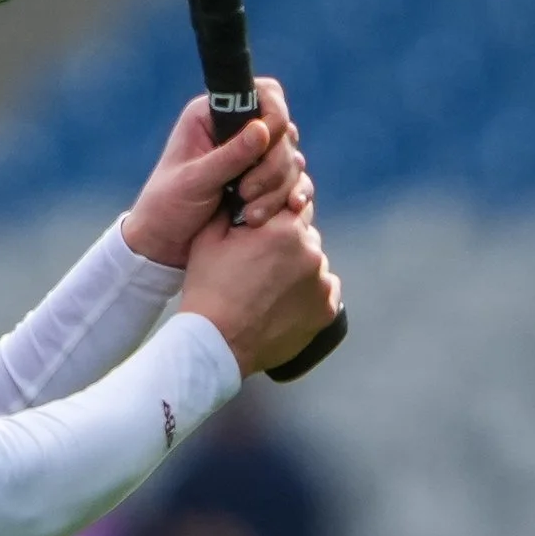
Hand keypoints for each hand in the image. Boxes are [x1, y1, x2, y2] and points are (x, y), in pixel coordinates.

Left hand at [121, 77, 310, 266]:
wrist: (165, 245)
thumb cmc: (167, 207)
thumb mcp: (194, 182)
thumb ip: (228, 157)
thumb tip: (263, 129)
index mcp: (213, 115)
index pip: (264, 94)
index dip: (274, 116)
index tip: (267, 143)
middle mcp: (236, 129)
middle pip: (283, 129)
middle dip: (273, 163)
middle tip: (246, 193)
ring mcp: (252, 156)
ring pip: (291, 156)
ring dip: (280, 184)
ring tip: (252, 215)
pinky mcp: (262, 181)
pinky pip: (293, 180)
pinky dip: (292, 193)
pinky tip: (291, 207)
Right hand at [179, 184, 342, 379]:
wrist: (217, 343)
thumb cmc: (209, 291)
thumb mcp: (207, 240)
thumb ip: (229, 208)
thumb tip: (239, 192)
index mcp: (284, 228)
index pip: (292, 203)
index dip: (276, 216)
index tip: (262, 231)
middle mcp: (310, 251)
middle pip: (305, 235)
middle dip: (287, 244)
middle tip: (260, 265)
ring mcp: (322, 281)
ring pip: (314, 263)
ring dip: (298, 269)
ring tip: (270, 289)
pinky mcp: (327, 309)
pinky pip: (324, 290)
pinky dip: (309, 294)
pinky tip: (285, 303)